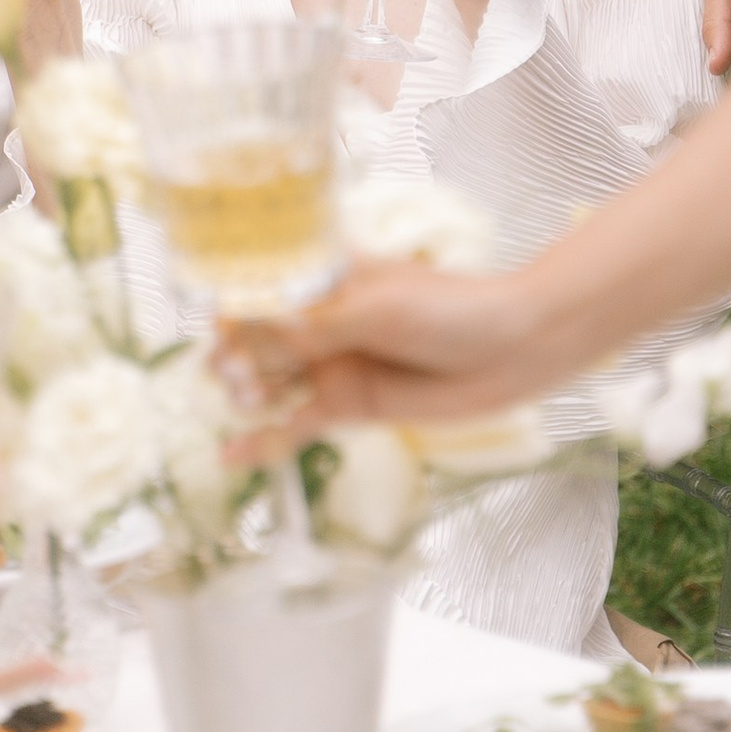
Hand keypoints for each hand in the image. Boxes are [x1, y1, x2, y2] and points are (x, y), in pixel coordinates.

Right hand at [243, 255, 560, 437]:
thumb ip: (317, 328)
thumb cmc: (451, 310)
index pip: (260, 284)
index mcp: (326, 276)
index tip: (218, 316)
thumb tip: (254, 336)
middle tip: (232, 368)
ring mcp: (330, 365)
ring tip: (244, 397)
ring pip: (268, 380)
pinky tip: (229, 455)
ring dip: (245, 390)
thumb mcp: (379, 309)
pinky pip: (294, 426)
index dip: (234, 299)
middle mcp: (319, 320)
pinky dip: (262, 441)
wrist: (511, 351)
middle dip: (234, 350)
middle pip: (255, 336)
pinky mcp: (345, 407)